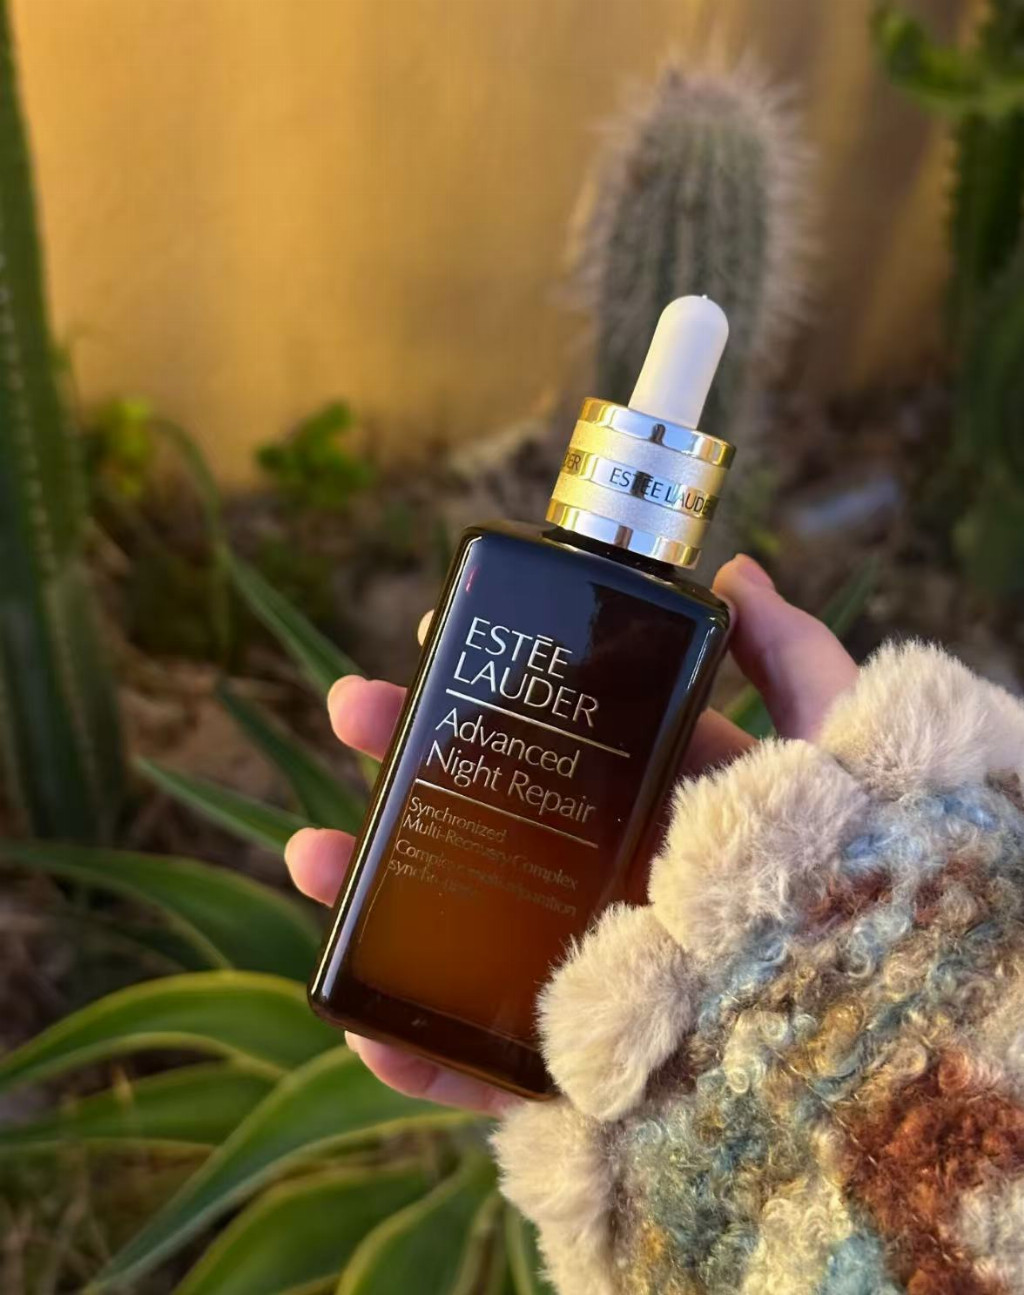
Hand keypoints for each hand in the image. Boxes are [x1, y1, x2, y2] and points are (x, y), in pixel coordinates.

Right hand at [285, 554, 858, 1114]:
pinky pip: (478, 1062)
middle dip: (404, 761)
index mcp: (658, 807)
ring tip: (312, 855)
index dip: (488, 685)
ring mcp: (585, 973)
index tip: (433, 637)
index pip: (556, 735)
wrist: (888, 1034)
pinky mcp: (575, 1065)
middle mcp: (610, 882)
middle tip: (353, 712)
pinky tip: (361, 1018)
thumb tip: (736, 569)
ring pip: (455, 928)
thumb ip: (797, 658)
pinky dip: (411, 1047)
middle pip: (486, 817)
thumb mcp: (844, 744)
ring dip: (371, 890)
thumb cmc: (877, 874)